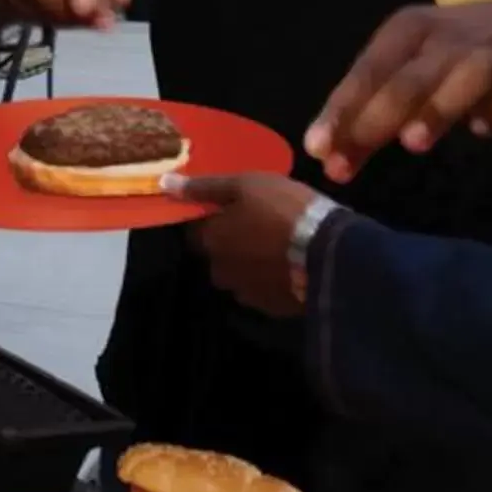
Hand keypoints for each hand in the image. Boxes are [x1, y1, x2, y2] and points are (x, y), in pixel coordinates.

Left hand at [162, 171, 317, 317]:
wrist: (327, 253)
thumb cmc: (284, 209)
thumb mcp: (246, 184)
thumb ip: (205, 186)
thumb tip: (164, 183)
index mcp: (211, 241)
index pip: (195, 229)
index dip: (210, 216)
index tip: (230, 207)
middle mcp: (221, 271)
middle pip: (217, 254)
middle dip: (230, 241)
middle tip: (258, 224)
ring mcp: (246, 293)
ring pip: (240, 274)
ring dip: (250, 262)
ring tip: (277, 246)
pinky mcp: (272, 308)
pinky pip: (264, 289)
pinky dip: (271, 278)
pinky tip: (289, 265)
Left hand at [304, 0, 491, 181]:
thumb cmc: (456, 55)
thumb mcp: (411, 72)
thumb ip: (372, 117)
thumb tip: (330, 161)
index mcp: (409, 31)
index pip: (368, 71)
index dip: (342, 110)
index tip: (316, 148)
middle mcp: (447, 38)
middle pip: (408, 79)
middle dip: (378, 116)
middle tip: (351, 152)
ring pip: (462, 78)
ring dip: (437, 108)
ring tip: (411, 141)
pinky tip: (488, 127)